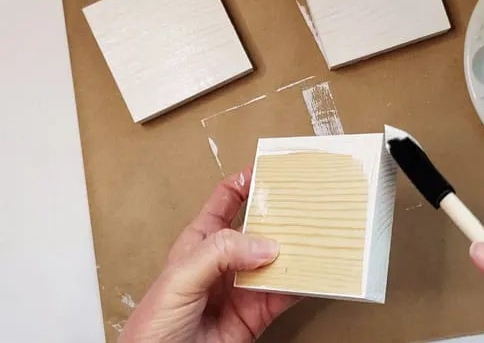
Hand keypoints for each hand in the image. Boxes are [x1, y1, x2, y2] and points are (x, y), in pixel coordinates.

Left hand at [121, 168, 298, 341]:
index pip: (226, 201)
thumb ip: (218, 254)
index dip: (246, 182)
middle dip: (281, 214)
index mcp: (200, 242)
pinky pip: (286, 293)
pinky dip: (303, 282)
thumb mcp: (179, 279)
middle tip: (304, 203)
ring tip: (316, 235)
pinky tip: (314, 272)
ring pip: (277, 259)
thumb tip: (264, 244)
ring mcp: (243, 287)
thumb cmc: (152, 327)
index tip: (270, 170)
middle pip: (259, 227)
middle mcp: (225, 261)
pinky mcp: (257, 313)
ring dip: (296, 249)